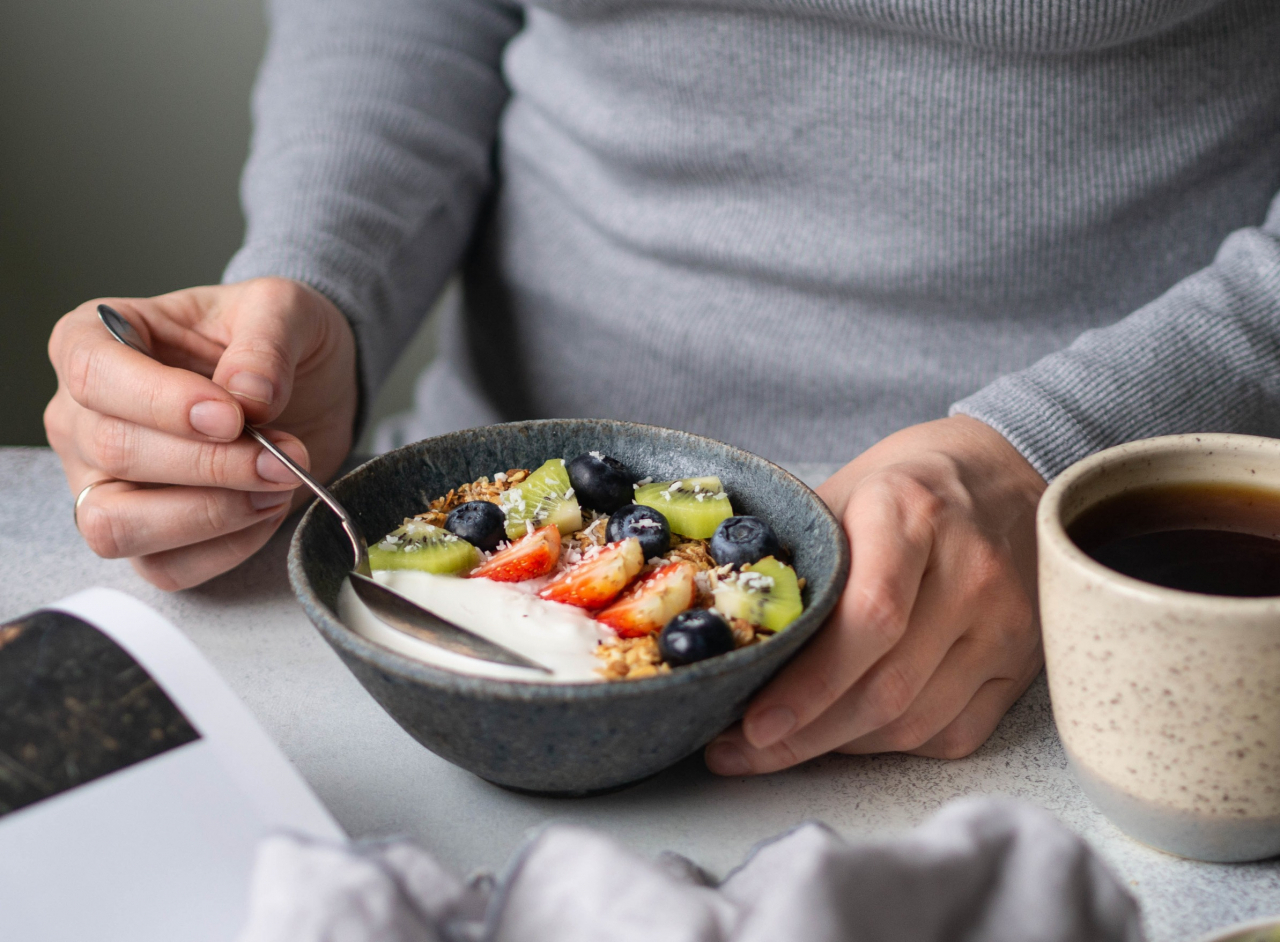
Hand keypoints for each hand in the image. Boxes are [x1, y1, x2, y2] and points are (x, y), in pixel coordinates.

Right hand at [45, 277, 357, 588]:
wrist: (308, 384)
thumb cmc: (273, 339)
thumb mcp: (284, 309)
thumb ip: (266, 341)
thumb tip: (248, 395)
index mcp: (96, 339)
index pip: (94, 375)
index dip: (161, 403)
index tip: (233, 415)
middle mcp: (82, 416)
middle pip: (114, 452)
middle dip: (211, 464)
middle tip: (285, 457)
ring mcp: (102, 483)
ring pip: (117, 525)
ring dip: (210, 515)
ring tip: (277, 486)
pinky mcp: (143, 536)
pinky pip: (163, 567)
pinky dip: (225, 549)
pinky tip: (266, 511)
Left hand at [705, 415, 1046, 773]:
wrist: (1005, 472)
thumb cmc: (905, 488)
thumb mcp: (842, 496)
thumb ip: (796, 563)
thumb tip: (730, 640)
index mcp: (913, 515)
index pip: (868, 619)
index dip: (808, 685)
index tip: (752, 723)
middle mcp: (972, 571)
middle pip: (887, 686)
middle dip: (805, 733)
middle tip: (743, 750)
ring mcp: (1006, 623)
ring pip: (916, 721)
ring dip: (839, 745)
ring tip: (783, 743)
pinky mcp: (1023, 663)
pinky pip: (952, 733)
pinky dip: (890, 744)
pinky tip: (847, 731)